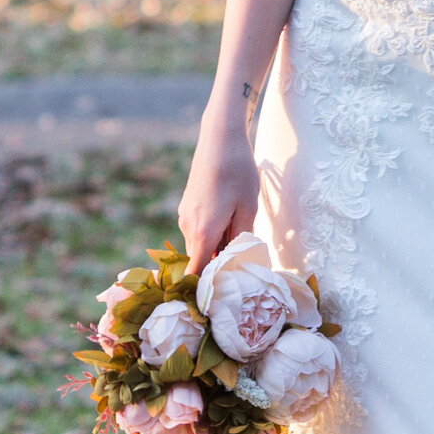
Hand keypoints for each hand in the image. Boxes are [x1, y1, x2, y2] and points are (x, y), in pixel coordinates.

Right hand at [180, 98, 260, 274]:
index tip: (220, 297)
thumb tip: (236, 263)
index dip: (206, 289)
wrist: (219, 137)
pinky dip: (212, 232)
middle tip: (243, 266)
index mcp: (202, 233)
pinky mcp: (187, 205)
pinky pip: (198, 229)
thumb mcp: (248, 208)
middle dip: (218, 265)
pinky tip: (231, 217)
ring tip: (241, 235)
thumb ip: (240, 239)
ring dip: (217, 246)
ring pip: (200, 243)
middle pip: (200, 259)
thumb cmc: (238, 172)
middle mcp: (187, 227)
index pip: (196, 273)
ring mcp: (185, 215)